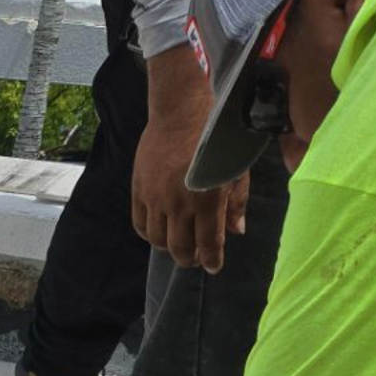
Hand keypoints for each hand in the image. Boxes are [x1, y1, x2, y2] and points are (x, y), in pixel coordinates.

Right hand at [133, 48, 248, 273]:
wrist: (181, 110)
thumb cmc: (214, 137)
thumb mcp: (235, 167)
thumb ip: (236, 202)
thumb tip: (235, 232)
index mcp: (208, 198)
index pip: (209, 243)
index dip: (212, 259)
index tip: (214, 266)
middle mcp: (179, 203)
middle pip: (180, 249)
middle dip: (190, 259)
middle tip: (196, 258)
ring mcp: (155, 198)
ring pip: (158, 241)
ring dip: (170, 248)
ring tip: (179, 243)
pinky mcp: (139, 190)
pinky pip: (140, 225)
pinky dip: (150, 234)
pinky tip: (160, 231)